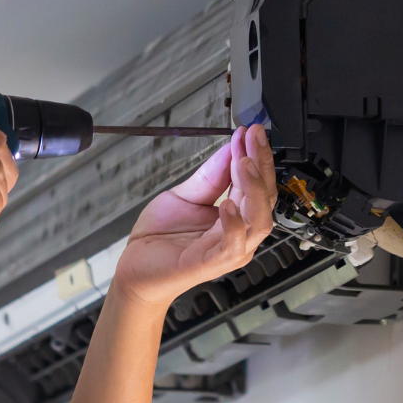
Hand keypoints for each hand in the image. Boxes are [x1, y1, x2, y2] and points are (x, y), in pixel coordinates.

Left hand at [113, 125, 276, 306]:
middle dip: (261, 164)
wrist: (137, 270)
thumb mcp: (184, 196)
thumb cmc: (160, 239)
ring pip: (259, 221)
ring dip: (254, 190)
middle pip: (264, 199)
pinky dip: (234, 225)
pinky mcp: (211, 263)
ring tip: (244, 163)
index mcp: (236, 217)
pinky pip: (233, 246)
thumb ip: (210, 175)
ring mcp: (228, 250)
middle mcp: (239, 234)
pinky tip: (227, 204)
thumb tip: (231, 147)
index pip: (256, 184)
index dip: (256, 156)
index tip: (251, 132)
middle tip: (253, 138)